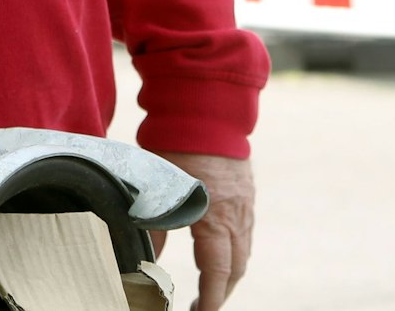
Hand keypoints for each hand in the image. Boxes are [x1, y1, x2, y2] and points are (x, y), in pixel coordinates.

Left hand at [147, 152, 253, 310]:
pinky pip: (245, 230)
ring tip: (210, 285)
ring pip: (244, 250)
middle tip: (202, 306)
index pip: (218, 271)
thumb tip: (149, 259)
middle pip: (237, 267)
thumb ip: (157, 227)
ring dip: (229, 272)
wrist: (204, 104)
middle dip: (221, 292)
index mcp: (215, 215)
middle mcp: (237, 213)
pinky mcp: (246, 189)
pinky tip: (219, 250)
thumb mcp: (158, 188)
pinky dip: (235, 248)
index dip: (210, 299)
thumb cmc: (174, 143)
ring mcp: (245, 201)